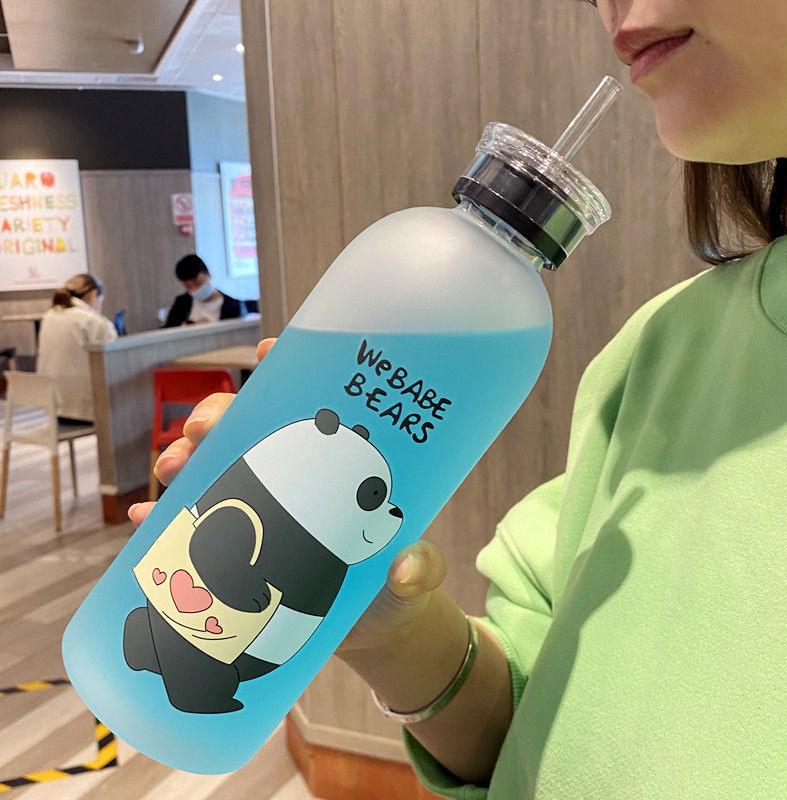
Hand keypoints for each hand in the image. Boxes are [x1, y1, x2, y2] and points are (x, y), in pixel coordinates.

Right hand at [127, 334, 447, 657]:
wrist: (366, 638)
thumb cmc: (394, 595)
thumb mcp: (411, 578)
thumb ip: (420, 570)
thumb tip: (407, 568)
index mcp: (339, 475)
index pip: (312, 411)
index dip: (289, 373)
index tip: (266, 352)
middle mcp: (297, 484)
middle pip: (251, 431)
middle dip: (219, 416)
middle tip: (200, 431)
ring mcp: (265, 514)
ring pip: (216, 467)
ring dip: (186, 457)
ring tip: (172, 468)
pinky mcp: (239, 551)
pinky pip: (195, 526)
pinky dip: (166, 521)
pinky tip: (145, 519)